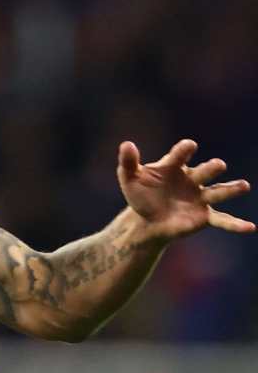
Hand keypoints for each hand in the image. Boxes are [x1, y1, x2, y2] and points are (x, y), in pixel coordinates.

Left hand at [118, 139, 253, 240]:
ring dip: (230, 189)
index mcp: (174, 166)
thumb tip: (127, 145)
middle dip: (211, 168)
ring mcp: (200, 197)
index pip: (180, 155)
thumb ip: (128, 162)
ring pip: (218, 192)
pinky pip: (222, 220)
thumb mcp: (130, 178)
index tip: (189, 146)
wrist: (146, 220)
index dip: (184, 150)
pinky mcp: (204, 216)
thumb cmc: (140, 194)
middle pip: (204, 171)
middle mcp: (192, 179)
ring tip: (244, 186)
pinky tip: (250, 227)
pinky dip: (235, 224)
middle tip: (218, 165)